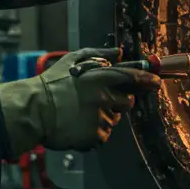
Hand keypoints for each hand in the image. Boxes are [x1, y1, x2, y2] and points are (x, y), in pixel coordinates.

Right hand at [0, 48, 162, 154]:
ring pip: (113, 121)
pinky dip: (93, 134)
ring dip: (103, 119)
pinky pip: (102, 136)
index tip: (156, 83)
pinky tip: (77, 126)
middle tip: (98, 102)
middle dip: (118, 103)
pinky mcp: (94, 136)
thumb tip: (118, 53)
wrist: (33, 111)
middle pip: (127, 103)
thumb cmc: (51, 84)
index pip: (131, 77)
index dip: (146, 80)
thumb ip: (98, 55)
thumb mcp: (72, 60)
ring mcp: (100, 118)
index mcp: (99, 77)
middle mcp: (103, 97)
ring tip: (80, 115)